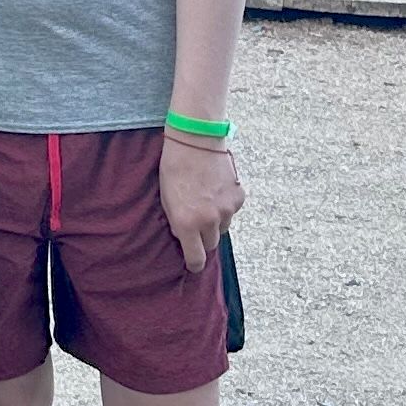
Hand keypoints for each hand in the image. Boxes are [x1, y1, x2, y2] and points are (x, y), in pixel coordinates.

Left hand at [160, 132, 243, 269]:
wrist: (195, 141)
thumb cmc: (174, 168)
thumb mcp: (166, 199)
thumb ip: (176, 222)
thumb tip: (184, 238)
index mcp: (186, 223)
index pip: (196, 258)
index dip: (194, 264)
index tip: (193, 265)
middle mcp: (209, 220)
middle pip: (211, 245)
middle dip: (203, 239)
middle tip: (196, 226)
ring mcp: (227, 209)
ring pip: (223, 227)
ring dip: (215, 221)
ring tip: (204, 200)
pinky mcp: (239, 197)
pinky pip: (233, 211)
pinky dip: (226, 205)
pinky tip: (215, 189)